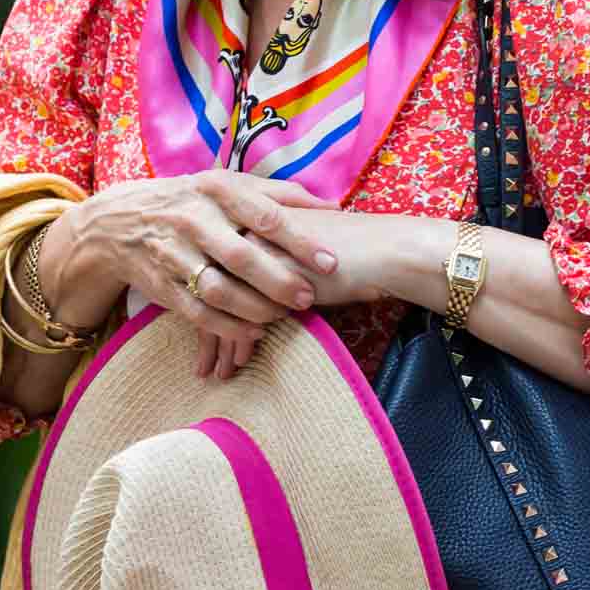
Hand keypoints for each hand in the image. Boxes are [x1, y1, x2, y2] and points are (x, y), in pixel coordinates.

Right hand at [39, 170, 337, 380]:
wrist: (120, 222)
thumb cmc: (193, 201)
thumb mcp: (228, 184)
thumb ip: (279, 194)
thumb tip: (333, 206)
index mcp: (216, 190)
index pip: (264, 216)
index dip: (300, 241)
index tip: (330, 262)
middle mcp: (193, 220)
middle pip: (242, 256)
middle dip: (279, 281)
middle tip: (307, 298)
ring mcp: (174, 254)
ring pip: (219, 290)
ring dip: (255, 308)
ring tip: (282, 315)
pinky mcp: (162, 285)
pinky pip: (198, 313)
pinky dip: (228, 327)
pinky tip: (254, 331)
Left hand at [195, 206, 396, 380]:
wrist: (384, 249)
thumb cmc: (352, 252)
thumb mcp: (304, 253)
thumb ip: (277, 265)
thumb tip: (257, 298)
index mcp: (252, 217)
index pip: (214, 265)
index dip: (209, 303)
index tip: (207, 337)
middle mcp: (246, 229)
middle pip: (212, 284)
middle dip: (209, 329)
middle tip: (205, 365)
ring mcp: (257, 252)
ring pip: (221, 302)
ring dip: (221, 343)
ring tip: (221, 372)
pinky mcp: (270, 277)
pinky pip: (241, 314)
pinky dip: (237, 344)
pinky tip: (236, 365)